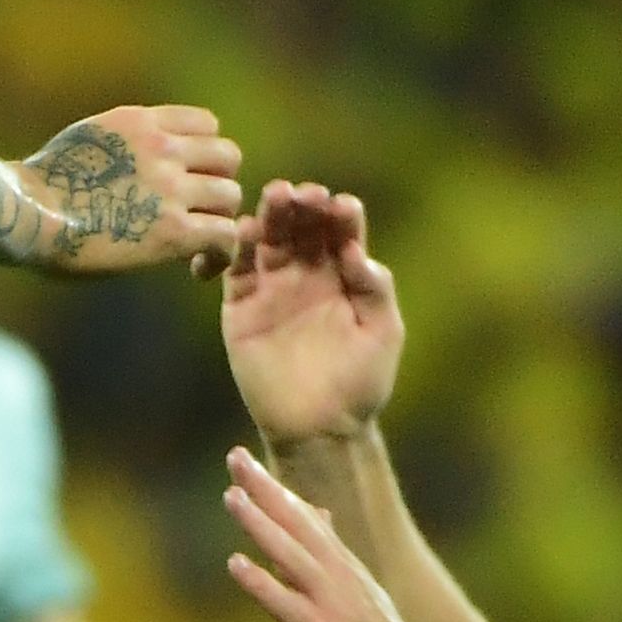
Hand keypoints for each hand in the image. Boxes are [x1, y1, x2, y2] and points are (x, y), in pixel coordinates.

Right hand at [16, 105, 242, 274]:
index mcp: (139, 123)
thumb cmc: (36, 189)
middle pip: (227, 158)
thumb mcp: (84, 140)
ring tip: (196, 249)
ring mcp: (171, 188)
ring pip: (230, 197)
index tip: (187, 181)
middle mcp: (162, 148)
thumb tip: (127, 159)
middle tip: (195, 216)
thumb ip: (120, 143)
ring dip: (218, 222)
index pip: (207, 125)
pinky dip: (219, 255)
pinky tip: (198, 270)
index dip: (203, 155)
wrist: (24, 214)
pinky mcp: (173, 231)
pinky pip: (224, 236)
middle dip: (216, 186)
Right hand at [221, 180, 401, 446]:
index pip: (340, 232)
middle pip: (302, 226)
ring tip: (278, 196)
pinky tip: (250, 230)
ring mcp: (273, 287)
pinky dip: (241, 247)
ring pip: (270, 239)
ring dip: (272, 214)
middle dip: (304, 205)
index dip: (341, 215)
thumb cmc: (360, 383)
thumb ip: (374, 289)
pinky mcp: (242, 307)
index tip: (343, 206)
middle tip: (307, 194)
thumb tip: (357, 251)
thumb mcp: (383, 332)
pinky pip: (238, 270)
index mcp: (343, 274)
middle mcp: (307, 273)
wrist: (320, 428)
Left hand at [221, 447, 449, 621]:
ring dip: (260, 523)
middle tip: (235, 456)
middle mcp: (341, 579)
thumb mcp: (365, 600)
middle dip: (265, 489)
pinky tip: (234, 563)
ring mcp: (332, 605)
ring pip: (290, 554)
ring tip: (231, 495)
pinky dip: (260, 582)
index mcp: (348, 571)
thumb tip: (320, 522)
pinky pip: (285, 604)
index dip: (277, 491)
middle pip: (298, 525)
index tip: (248, 463)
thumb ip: (337, 562)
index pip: (307, 521)